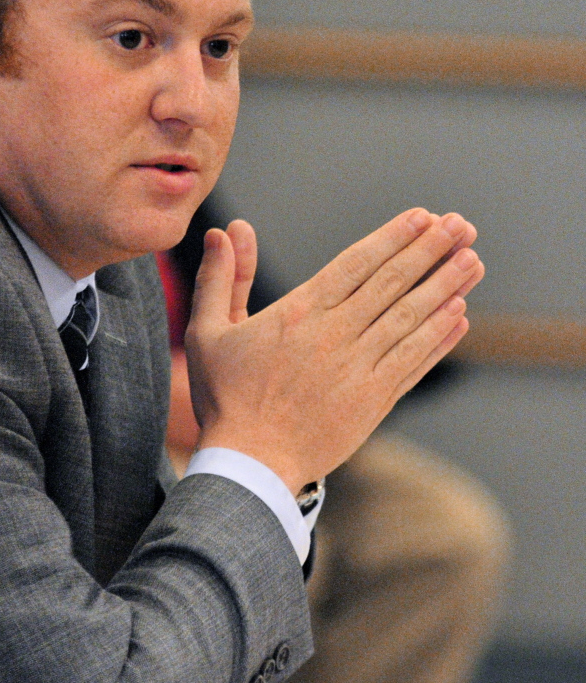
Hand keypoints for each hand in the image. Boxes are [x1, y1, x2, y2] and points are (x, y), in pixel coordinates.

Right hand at [185, 209, 483, 494]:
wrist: (250, 466)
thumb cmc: (226, 397)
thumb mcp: (208, 331)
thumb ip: (222, 278)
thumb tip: (226, 229)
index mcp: (300, 313)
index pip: (357, 264)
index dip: (393, 238)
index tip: (423, 217)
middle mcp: (336, 336)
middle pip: (393, 284)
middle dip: (431, 251)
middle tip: (462, 225)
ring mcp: (359, 370)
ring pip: (411, 319)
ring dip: (446, 287)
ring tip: (474, 261)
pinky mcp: (374, 402)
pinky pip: (413, 363)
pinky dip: (439, 339)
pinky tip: (460, 317)